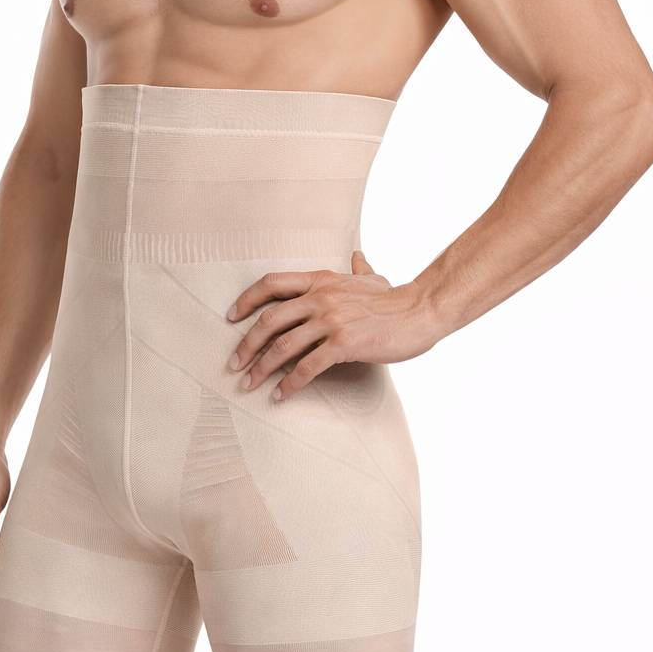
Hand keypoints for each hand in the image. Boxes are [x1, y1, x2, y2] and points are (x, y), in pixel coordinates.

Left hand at [227, 251, 437, 399]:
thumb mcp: (372, 279)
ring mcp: (331, 321)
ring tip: (249, 384)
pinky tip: (280, 395)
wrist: (420, 312)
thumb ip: (359, 269)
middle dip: (246, 344)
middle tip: (235, 364)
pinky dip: (289, 383)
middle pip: (269, 319)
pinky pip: (307, 367)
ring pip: (283, 346)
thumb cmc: (395, 299)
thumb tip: (357, 256)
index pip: (271, 284)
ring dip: (261, 368)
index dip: (246, 300)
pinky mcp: (344, 344)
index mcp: (320, 281)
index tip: (232, 317)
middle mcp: (320, 298)